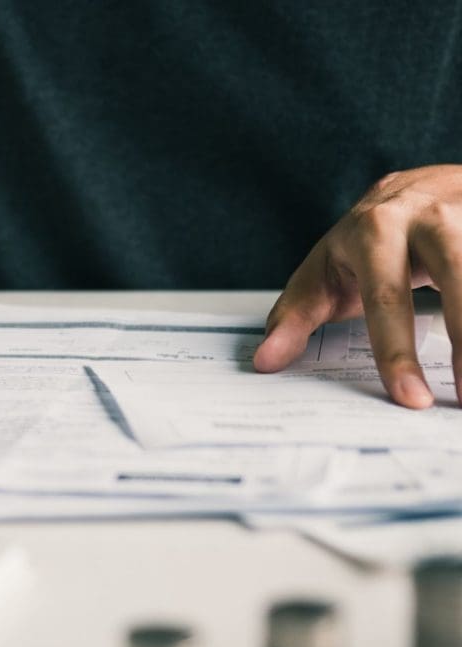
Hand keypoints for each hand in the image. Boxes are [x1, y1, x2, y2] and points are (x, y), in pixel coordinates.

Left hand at [253, 164, 461, 408]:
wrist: (422, 186)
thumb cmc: (367, 242)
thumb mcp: (325, 271)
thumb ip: (295, 316)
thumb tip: (265, 363)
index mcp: (374, 230)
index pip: (386, 296)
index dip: (396, 350)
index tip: (410, 398)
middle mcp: (429, 215)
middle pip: (458, 275)